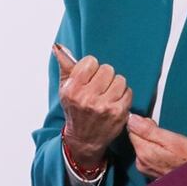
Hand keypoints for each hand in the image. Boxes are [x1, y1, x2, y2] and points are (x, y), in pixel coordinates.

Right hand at [53, 43, 132, 166]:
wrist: (84, 138)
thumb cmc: (75, 110)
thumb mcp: (65, 88)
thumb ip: (65, 66)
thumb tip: (58, 47)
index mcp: (73, 89)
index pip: (91, 62)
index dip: (91, 67)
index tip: (89, 75)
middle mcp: (87, 98)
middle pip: (107, 69)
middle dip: (104, 75)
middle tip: (99, 85)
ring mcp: (104, 107)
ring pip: (120, 79)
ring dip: (115, 85)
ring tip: (107, 93)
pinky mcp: (119, 113)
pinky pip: (128, 92)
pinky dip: (123, 95)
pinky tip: (114, 101)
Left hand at [127, 113, 186, 178]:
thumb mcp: (172, 140)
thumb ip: (149, 130)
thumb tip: (131, 119)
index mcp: (143, 152)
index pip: (131, 129)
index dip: (144, 124)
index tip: (157, 126)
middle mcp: (141, 162)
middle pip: (137, 138)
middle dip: (148, 133)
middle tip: (167, 137)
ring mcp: (146, 169)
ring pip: (143, 146)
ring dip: (152, 142)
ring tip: (169, 146)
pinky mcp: (152, 173)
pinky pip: (148, 155)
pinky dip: (155, 151)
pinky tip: (168, 154)